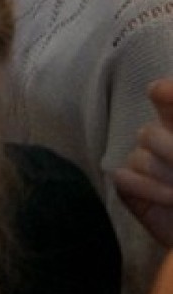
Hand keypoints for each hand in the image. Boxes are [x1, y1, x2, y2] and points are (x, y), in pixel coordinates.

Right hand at [114, 78, 172, 247]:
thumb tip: (158, 94)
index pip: (165, 96)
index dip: (166, 93)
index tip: (159, 94)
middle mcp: (163, 141)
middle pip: (149, 132)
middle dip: (171, 151)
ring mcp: (144, 165)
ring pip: (139, 157)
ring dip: (166, 177)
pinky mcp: (129, 189)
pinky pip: (124, 177)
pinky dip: (148, 190)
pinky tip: (169, 200)